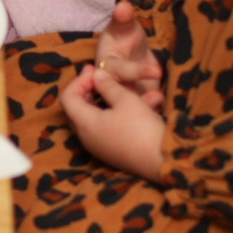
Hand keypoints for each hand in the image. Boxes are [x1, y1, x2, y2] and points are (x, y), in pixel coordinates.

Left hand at [63, 66, 166, 180]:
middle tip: (101, 74)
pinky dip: (117, 114)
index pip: (68, 97)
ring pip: (97, 117)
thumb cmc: (143, 128)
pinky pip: (108, 128)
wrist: (165, 162)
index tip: (94, 69)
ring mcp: (100, 147)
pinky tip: (135, 106)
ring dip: (108, 100)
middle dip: (89, 88)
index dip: (79, 80)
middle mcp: (87, 138)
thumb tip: (96, 75)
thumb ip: (108, 85)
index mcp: (84, 124)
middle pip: (78, 107)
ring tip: (125, 86)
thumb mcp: (126, 100)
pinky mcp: (114, 152)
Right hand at [96, 1, 163, 107]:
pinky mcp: (136, 106)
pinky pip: (143, 113)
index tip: (157, 70)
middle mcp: (111, 84)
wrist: (134, 56)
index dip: (135, 71)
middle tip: (160, 96)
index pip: (117, 71)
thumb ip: (124, 18)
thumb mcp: (125, 27)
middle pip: (121, 95)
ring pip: (132, 107)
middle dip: (139, 97)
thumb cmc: (126, 38)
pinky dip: (154, 113)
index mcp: (106, 65)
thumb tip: (123, 5)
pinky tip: (168, 112)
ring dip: (147, 107)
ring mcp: (124, 97)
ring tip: (164, 102)